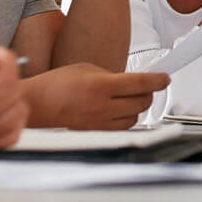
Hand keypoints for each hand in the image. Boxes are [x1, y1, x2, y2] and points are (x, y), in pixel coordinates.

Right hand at [21, 63, 170, 129]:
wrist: (35, 105)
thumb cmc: (56, 85)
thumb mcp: (86, 69)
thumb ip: (112, 75)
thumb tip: (132, 82)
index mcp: (101, 86)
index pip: (141, 83)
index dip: (158, 80)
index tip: (165, 78)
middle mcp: (103, 106)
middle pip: (142, 101)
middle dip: (149, 92)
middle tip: (147, 86)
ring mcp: (100, 123)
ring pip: (135, 117)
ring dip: (138, 107)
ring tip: (130, 98)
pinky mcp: (96, 133)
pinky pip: (121, 127)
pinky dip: (126, 118)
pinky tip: (120, 110)